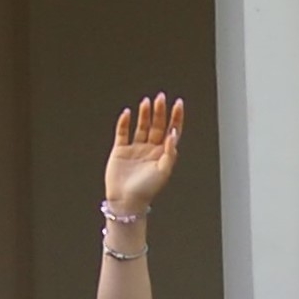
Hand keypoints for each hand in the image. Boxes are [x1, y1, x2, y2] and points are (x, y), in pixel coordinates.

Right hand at [104, 95, 188, 217]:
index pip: (171, 130)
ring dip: (144, 114)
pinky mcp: (120, 150)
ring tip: (147, 102)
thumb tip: (174, 133)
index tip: (178, 103)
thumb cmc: (147, 190)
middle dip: (160, 111)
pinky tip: (127, 113)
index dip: (176, 117)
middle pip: (157, 125)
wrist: (126, 201)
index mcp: (163, 153)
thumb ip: (170, 152)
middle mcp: (150, 148)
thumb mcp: (164, 171)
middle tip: (161, 98)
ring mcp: (135, 148)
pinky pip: (122, 133)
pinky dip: (124, 122)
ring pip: (141, 126)